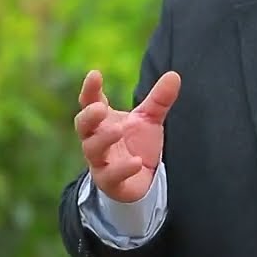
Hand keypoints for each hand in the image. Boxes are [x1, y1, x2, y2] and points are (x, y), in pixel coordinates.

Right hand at [74, 69, 180, 203]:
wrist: (140, 179)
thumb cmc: (137, 144)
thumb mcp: (149, 119)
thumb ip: (159, 99)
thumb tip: (174, 75)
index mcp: (103, 121)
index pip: (90, 102)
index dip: (90, 89)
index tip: (95, 74)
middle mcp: (96, 139)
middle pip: (83, 126)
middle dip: (89, 116)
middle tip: (100, 108)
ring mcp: (101, 161)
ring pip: (93, 150)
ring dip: (103, 139)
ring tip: (118, 130)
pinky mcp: (110, 181)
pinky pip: (111, 176)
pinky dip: (122, 169)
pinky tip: (136, 162)